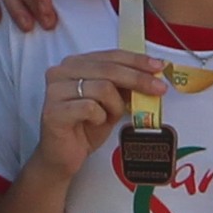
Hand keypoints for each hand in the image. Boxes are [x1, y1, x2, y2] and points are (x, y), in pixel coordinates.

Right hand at [34, 50, 165, 180]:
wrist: (61, 157)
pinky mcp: (53, 111)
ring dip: (115, 106)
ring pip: (102, 88)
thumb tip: (151, 75)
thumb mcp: (110, 103)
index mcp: (75, 64)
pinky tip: (94, 124)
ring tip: (110, 118)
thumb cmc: (85, 128)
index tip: (158, 66)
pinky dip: (100, 117)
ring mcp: (55, 91)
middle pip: (109, 69)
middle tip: (159, 89)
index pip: (111, 55)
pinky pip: (90, 107)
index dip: (136, 60)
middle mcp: (61, 72)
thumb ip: (123, 86)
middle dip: (138, 79)